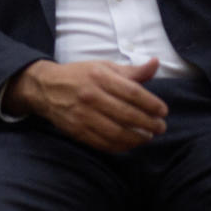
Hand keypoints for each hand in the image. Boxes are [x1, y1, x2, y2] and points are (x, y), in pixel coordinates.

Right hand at [2, 58, 167, 152]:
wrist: (46, 88)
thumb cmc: (80, 75)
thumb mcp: (104, 67)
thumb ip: (132, 71)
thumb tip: (156, 63)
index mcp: (100, 77)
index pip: (133, 92)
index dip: (151, 103)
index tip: (163, 111)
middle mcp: (91, 96)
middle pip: (127, 114)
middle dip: (148, 123)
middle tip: (161, 127)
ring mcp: (83, 116)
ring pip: (116, 132)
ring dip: (137, 138)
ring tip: (148, 136)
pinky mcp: (77, 131)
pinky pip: (103, 143)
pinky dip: (120, 146)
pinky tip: (130, 144)